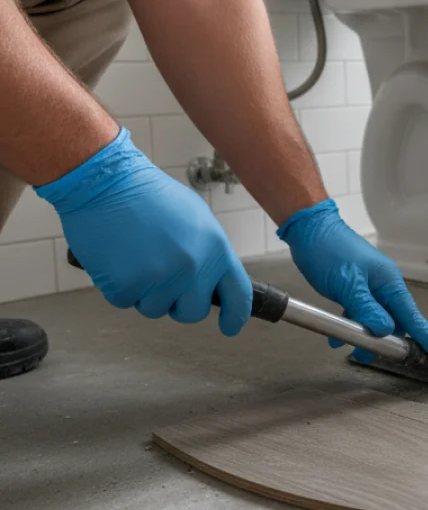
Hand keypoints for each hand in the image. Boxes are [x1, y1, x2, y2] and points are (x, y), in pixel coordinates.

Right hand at [34, 127, 251, 335]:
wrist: (108, 182)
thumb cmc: (150, 196)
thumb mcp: (197, 219)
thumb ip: (208, 253)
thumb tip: (211, 280)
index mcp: (216, 249)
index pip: (238, 295)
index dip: (235, 316)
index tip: (230, 326)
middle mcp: (193, 268)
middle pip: (192, 312)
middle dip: (178, 304)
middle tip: (162, 281)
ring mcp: (160, 279)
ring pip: (155, 309)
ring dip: (145, 293)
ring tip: (137, 258)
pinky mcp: (127, 286)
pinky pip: (125, 302)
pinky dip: (119, 286)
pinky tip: (118, 259)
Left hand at [277, 199, 427, 359]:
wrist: (310, 230)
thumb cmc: (330, 250)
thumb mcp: (348, 283)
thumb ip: (366, 309)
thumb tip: (385, 331)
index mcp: (389, 283)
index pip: (412, 315)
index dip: (426, 336)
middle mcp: (383, 287)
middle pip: (394, 322)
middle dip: (386, 342)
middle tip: (372, 356)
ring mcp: (369, 289)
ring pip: (375, 320)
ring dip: (364, 336)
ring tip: (351, 350)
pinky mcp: (354, 290)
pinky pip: (359, 314)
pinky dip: (350, 327)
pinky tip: (336, 338)